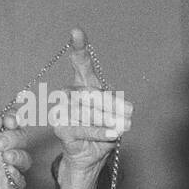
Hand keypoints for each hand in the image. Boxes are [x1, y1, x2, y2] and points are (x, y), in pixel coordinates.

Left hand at [0, 115, 30, 188]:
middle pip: (18, 140)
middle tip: (1, 142)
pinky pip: (22, 182)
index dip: (11, 120)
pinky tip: (9, 173)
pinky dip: (19, 175)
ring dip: (19, 154)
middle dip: (15, 136)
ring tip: (6, 156)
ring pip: (24, 158)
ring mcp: (5, 175)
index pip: (4, 127)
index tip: (9, 120)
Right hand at [12, 28, 131, 177]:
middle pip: (87, 92)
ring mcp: (61, 110)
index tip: (76, 31)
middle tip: (128, 114)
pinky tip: (113, 133)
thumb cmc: (103, 129)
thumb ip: (117, 108)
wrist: (90, 156)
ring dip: (107, 119)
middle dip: (109, 104)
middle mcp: (69, 94)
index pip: (80, 62)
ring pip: (85, 110)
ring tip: (122, 127)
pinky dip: (100, 131)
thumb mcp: (115, 115)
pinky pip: (81, 128)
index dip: (78, 47)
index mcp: (84, 84)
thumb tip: (124, 113)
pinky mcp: (60, 129)